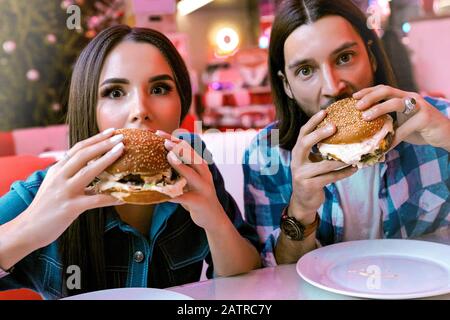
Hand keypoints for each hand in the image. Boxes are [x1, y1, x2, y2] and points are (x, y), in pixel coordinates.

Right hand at [20, 128, 124, 247]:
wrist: (28, 229)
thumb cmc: (46, 207)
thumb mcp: (55, 184)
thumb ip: (70, 174)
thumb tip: (92, 166)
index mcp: (57, 169)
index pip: (78, 148)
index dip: (95, 138)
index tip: (111, 131)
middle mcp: (60, 176)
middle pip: (84, 154)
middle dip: (103, 143)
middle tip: (121, 137)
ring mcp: (65, 191)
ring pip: (89, 171)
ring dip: (108, 159)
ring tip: (122, 150)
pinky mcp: (70, 207)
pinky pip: (96, 200)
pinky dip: (111, 198)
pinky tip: (123, 197)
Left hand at [155, 131, 224, 229]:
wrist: (214, 217)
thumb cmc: (198, 196)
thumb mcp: (192, 180)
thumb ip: (181, 169)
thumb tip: (159, 158)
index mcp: (201, 167)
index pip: (188, 149)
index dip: (175, 140)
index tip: (159, 133)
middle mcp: (204, 175)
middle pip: (192, 158)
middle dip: (179, 148)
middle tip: (164, 142)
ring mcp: (204, 188)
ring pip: (192, 174)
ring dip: (181, 165)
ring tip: (169, 158)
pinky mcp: (200, 202)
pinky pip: (186, 197)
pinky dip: (174, 195)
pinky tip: (163, 193)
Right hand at [290, 110, 357, 223]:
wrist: (302, 201)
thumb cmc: (311, 177)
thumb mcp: (311, 162)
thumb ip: (321, 150)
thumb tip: (343, 133)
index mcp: (297, 152)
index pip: (303, 133)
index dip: (313, 122)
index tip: (324, 111)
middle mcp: (297, 161)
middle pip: (305, 143)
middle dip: (319, 134)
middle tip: (334, 126)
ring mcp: (301, 174)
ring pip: (323, 164)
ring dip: (340, 158)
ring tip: (354, 152)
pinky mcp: (310, 185)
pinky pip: (330, 177)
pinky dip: (344, 173)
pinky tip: (355, 168)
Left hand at [354, 85, 449, 149]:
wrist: (445, 135)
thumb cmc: (420, 130)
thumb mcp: (401, 124)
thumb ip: (387, 123)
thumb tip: (364, 132)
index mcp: (403, 97)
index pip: (382, 89)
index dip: (367, 91)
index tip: (353, 97)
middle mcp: (410, 97)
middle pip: (386, 90)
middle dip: (369, 97)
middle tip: (357, 106)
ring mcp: (419, 106)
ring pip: (395, 103)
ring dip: (378, 109)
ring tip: (365, 118)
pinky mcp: (426, 117)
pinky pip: (405, 127)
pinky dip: (394, 137)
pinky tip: (385, 145)